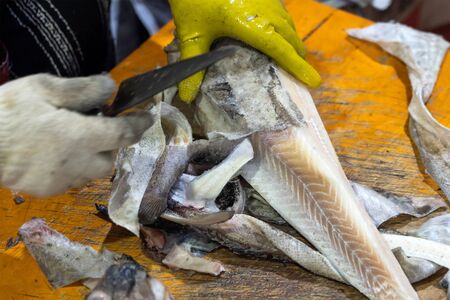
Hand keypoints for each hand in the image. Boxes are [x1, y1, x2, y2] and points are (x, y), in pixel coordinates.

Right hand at [0, 74, 151, 196]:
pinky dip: (74, 166)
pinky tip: (56, 153)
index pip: (124, 133)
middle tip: (102, 126)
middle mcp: (78, 163)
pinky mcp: (47, 189)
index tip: (147, 116)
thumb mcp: (43, 88)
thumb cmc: (6, 112)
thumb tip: (110, 87)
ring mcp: (62, 180)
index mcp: (80, 136)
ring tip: (77, 139)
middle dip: (114, 143)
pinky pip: (72, 179)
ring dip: (95, 156)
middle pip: (112, 158)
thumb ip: (82, 90)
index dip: (139, 124)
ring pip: (93, 172)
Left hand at [169, 0, 320, 102]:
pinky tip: (278, 32)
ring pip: (288, 23)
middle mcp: (264, 11)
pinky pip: (281, 12)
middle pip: (290, 37)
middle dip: (298, 57)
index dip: (298, 67)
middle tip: (303, 74)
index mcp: (249, 24)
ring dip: (293, 41)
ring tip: (294, 57)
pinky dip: (285, 26)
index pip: (281, 49)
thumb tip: (187, 96)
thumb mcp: (191, 33)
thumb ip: (193, 64)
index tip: (314, 81)